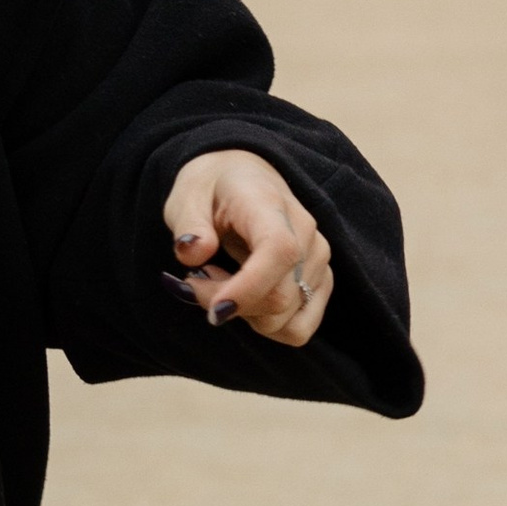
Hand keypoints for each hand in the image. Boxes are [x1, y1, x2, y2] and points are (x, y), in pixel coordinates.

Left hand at [164, 148, 332, 346]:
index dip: (250, 289)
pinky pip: (298, 328)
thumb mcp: (186, 197)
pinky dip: (267, 324)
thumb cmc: (212, 189)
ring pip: (287, 319)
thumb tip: (193, 252)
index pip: (280, 251)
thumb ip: (188, 224)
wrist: (243, 177)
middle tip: (195, 283)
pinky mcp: (320, 282)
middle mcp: (307, 234)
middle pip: (280, 297)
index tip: (214, 309)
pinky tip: (247, 298)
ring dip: (246, 314)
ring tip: (222, 282)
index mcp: (270, 205)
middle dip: (230, 304)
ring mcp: (318, 260)